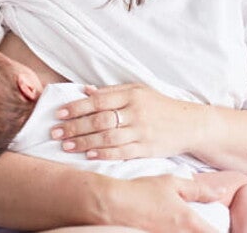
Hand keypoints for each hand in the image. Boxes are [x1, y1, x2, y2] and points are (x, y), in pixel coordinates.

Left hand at [51, 84, 204, 158]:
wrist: (191, 124)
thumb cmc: (160, 105)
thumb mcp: (138, 90)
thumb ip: (111, 92)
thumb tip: (84, 90)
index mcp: (131, 95)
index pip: (98, 101)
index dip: (77, 107)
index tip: (59, 113)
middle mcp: (135, 112)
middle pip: (100, 120)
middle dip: (75, 127)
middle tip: (55, 132)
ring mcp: (142, 131)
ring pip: (108, 137)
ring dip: (84, 142)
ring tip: (66, 145)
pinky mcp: (148, 149)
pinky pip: (122, 152)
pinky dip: (104, 153)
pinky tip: (88, 155)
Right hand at [104, 174, 220, 232]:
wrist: (112, 205)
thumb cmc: (141, 191)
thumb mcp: (172, 183)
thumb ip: (200, 190)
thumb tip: (222, 192)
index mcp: (191, 223)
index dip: (226, 232)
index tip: (226, 228)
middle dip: (208, 231)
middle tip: (205, 224)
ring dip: (192, 232)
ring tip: (184, 224)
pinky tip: (172, 227)